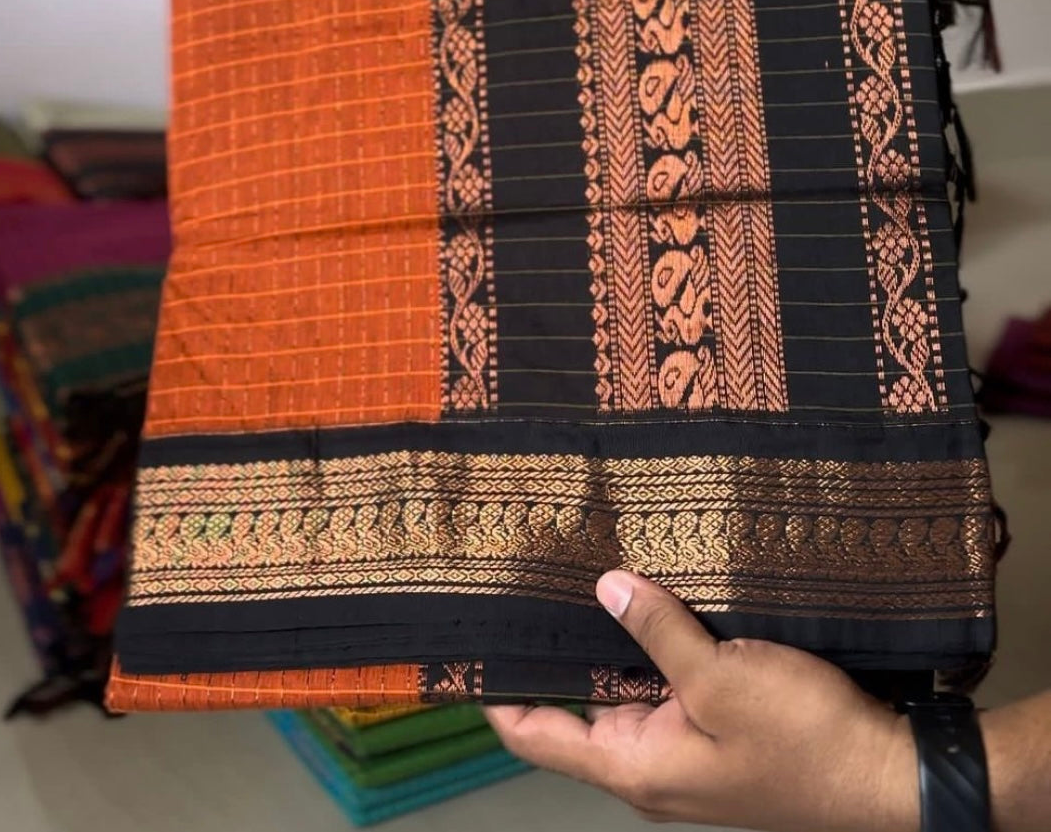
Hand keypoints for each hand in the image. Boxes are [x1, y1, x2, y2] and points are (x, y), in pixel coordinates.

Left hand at [486, 571, 919, 831]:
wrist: (890, 776)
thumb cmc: (804, 741)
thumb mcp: (722, 678)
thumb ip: (657, 632)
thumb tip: (605, 587)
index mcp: (633, 766)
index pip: (535, 734)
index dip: (494, 694)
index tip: (464, 648)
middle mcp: (646, 762)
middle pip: (575, 705)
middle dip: (552, 649)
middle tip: (522, 587)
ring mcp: (682, 746)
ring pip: (622, 689)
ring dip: (605, 641)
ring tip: (573, 578)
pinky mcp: (715, 727)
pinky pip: (664, 684)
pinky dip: (649, 646)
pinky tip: (643, 598)